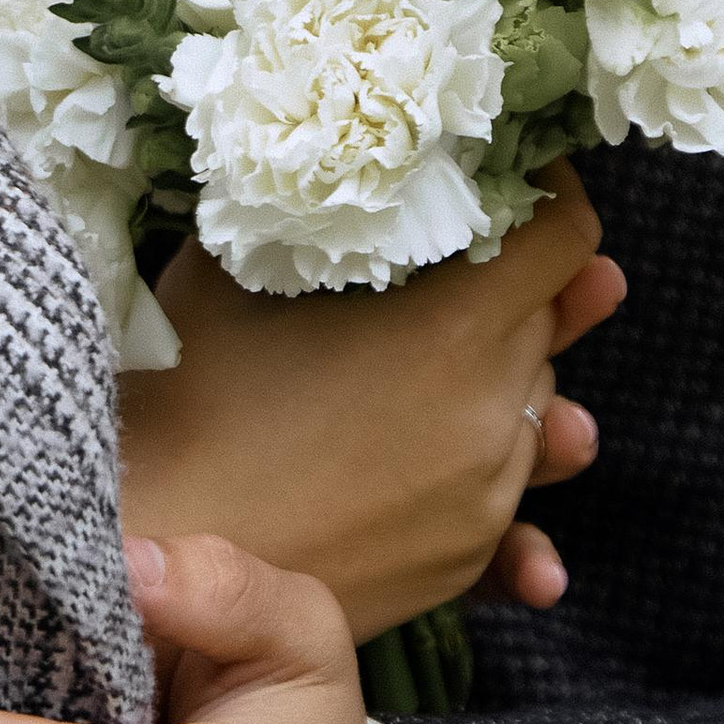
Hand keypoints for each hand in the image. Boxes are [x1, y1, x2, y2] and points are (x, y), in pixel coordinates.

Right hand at [119, 165, 622, 640]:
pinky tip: (455, 457)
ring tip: (448, 361)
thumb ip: (312, 210)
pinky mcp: (464, 558)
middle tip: (464, 259)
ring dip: (504, 374)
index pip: (565, 240)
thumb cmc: (187, 390)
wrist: (158, 541)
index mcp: (457, 327)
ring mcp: (487, 495)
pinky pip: (509, 495)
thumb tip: (338, 166)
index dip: (550, 195)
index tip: (517, 181)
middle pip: (549, 321)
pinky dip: (490, 464)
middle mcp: (494, 412)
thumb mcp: (238, 264)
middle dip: (517, 286)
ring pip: (534, 407)